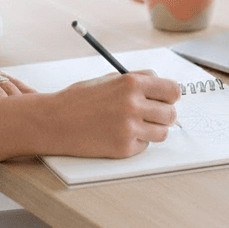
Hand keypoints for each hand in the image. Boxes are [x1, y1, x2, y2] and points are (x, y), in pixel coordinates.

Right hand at [46, 70, 180, 158]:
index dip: (170, 95)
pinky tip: (121, 134)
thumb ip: (138, 80)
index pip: (172, 90)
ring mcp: (129, 128)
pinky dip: (138, 141)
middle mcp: (133, 104)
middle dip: (164, 113)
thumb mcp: (110, 79)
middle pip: (171, 113)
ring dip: (154, 129)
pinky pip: (145, 146)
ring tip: (137, 124)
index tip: (166, 98)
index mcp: (131, 83)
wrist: (56, 120)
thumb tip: (163, 86)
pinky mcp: (124, 148)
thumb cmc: (81, 98)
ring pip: (162, 132)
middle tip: (152, 113)